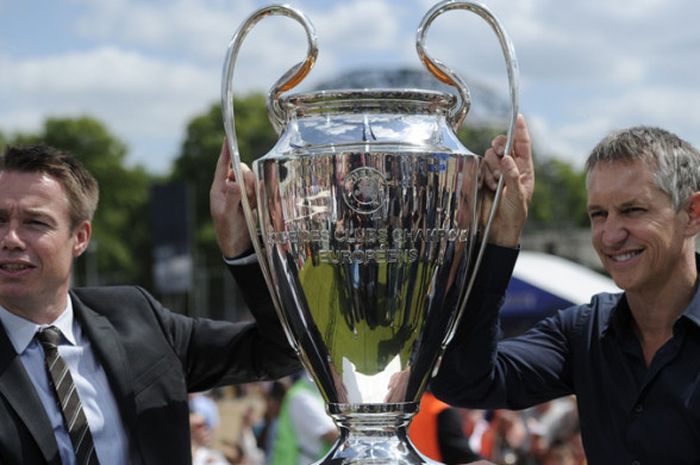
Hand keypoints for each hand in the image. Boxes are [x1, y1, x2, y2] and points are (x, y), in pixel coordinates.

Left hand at [209, 140, 256, 257]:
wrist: (237, 246)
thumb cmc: (227, 230)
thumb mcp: (227, 215)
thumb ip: (232, 198)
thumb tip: (234, 181)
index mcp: (219, 189)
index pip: (223, 166)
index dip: (226, 152)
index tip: (228, 137)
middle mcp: (229, 188)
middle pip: (240, 170)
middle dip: (247, 179)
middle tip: (247, 194)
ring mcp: (240, 194)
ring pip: (250, 180)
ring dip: (252, 190)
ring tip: (249, 206)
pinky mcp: (250, 200)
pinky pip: (257, 190)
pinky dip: (258, 196)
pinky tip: (254, 208)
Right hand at [481, 113, 533, 246]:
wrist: (498, 230)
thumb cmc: (514, 214)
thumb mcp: (518, 196)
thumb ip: (512, 176)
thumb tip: (507, 158)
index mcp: (524, 169)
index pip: (522, 144)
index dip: (520, 130)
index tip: (518, 117)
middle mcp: (510, 167)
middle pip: (503, 145)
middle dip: (500, 147)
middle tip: (500, 154)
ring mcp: (496, 173)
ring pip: (490, 155)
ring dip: (492, 167)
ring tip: (496, 184)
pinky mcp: (483, 178)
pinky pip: (480, 166)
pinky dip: (484, 174)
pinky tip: (489, 187)